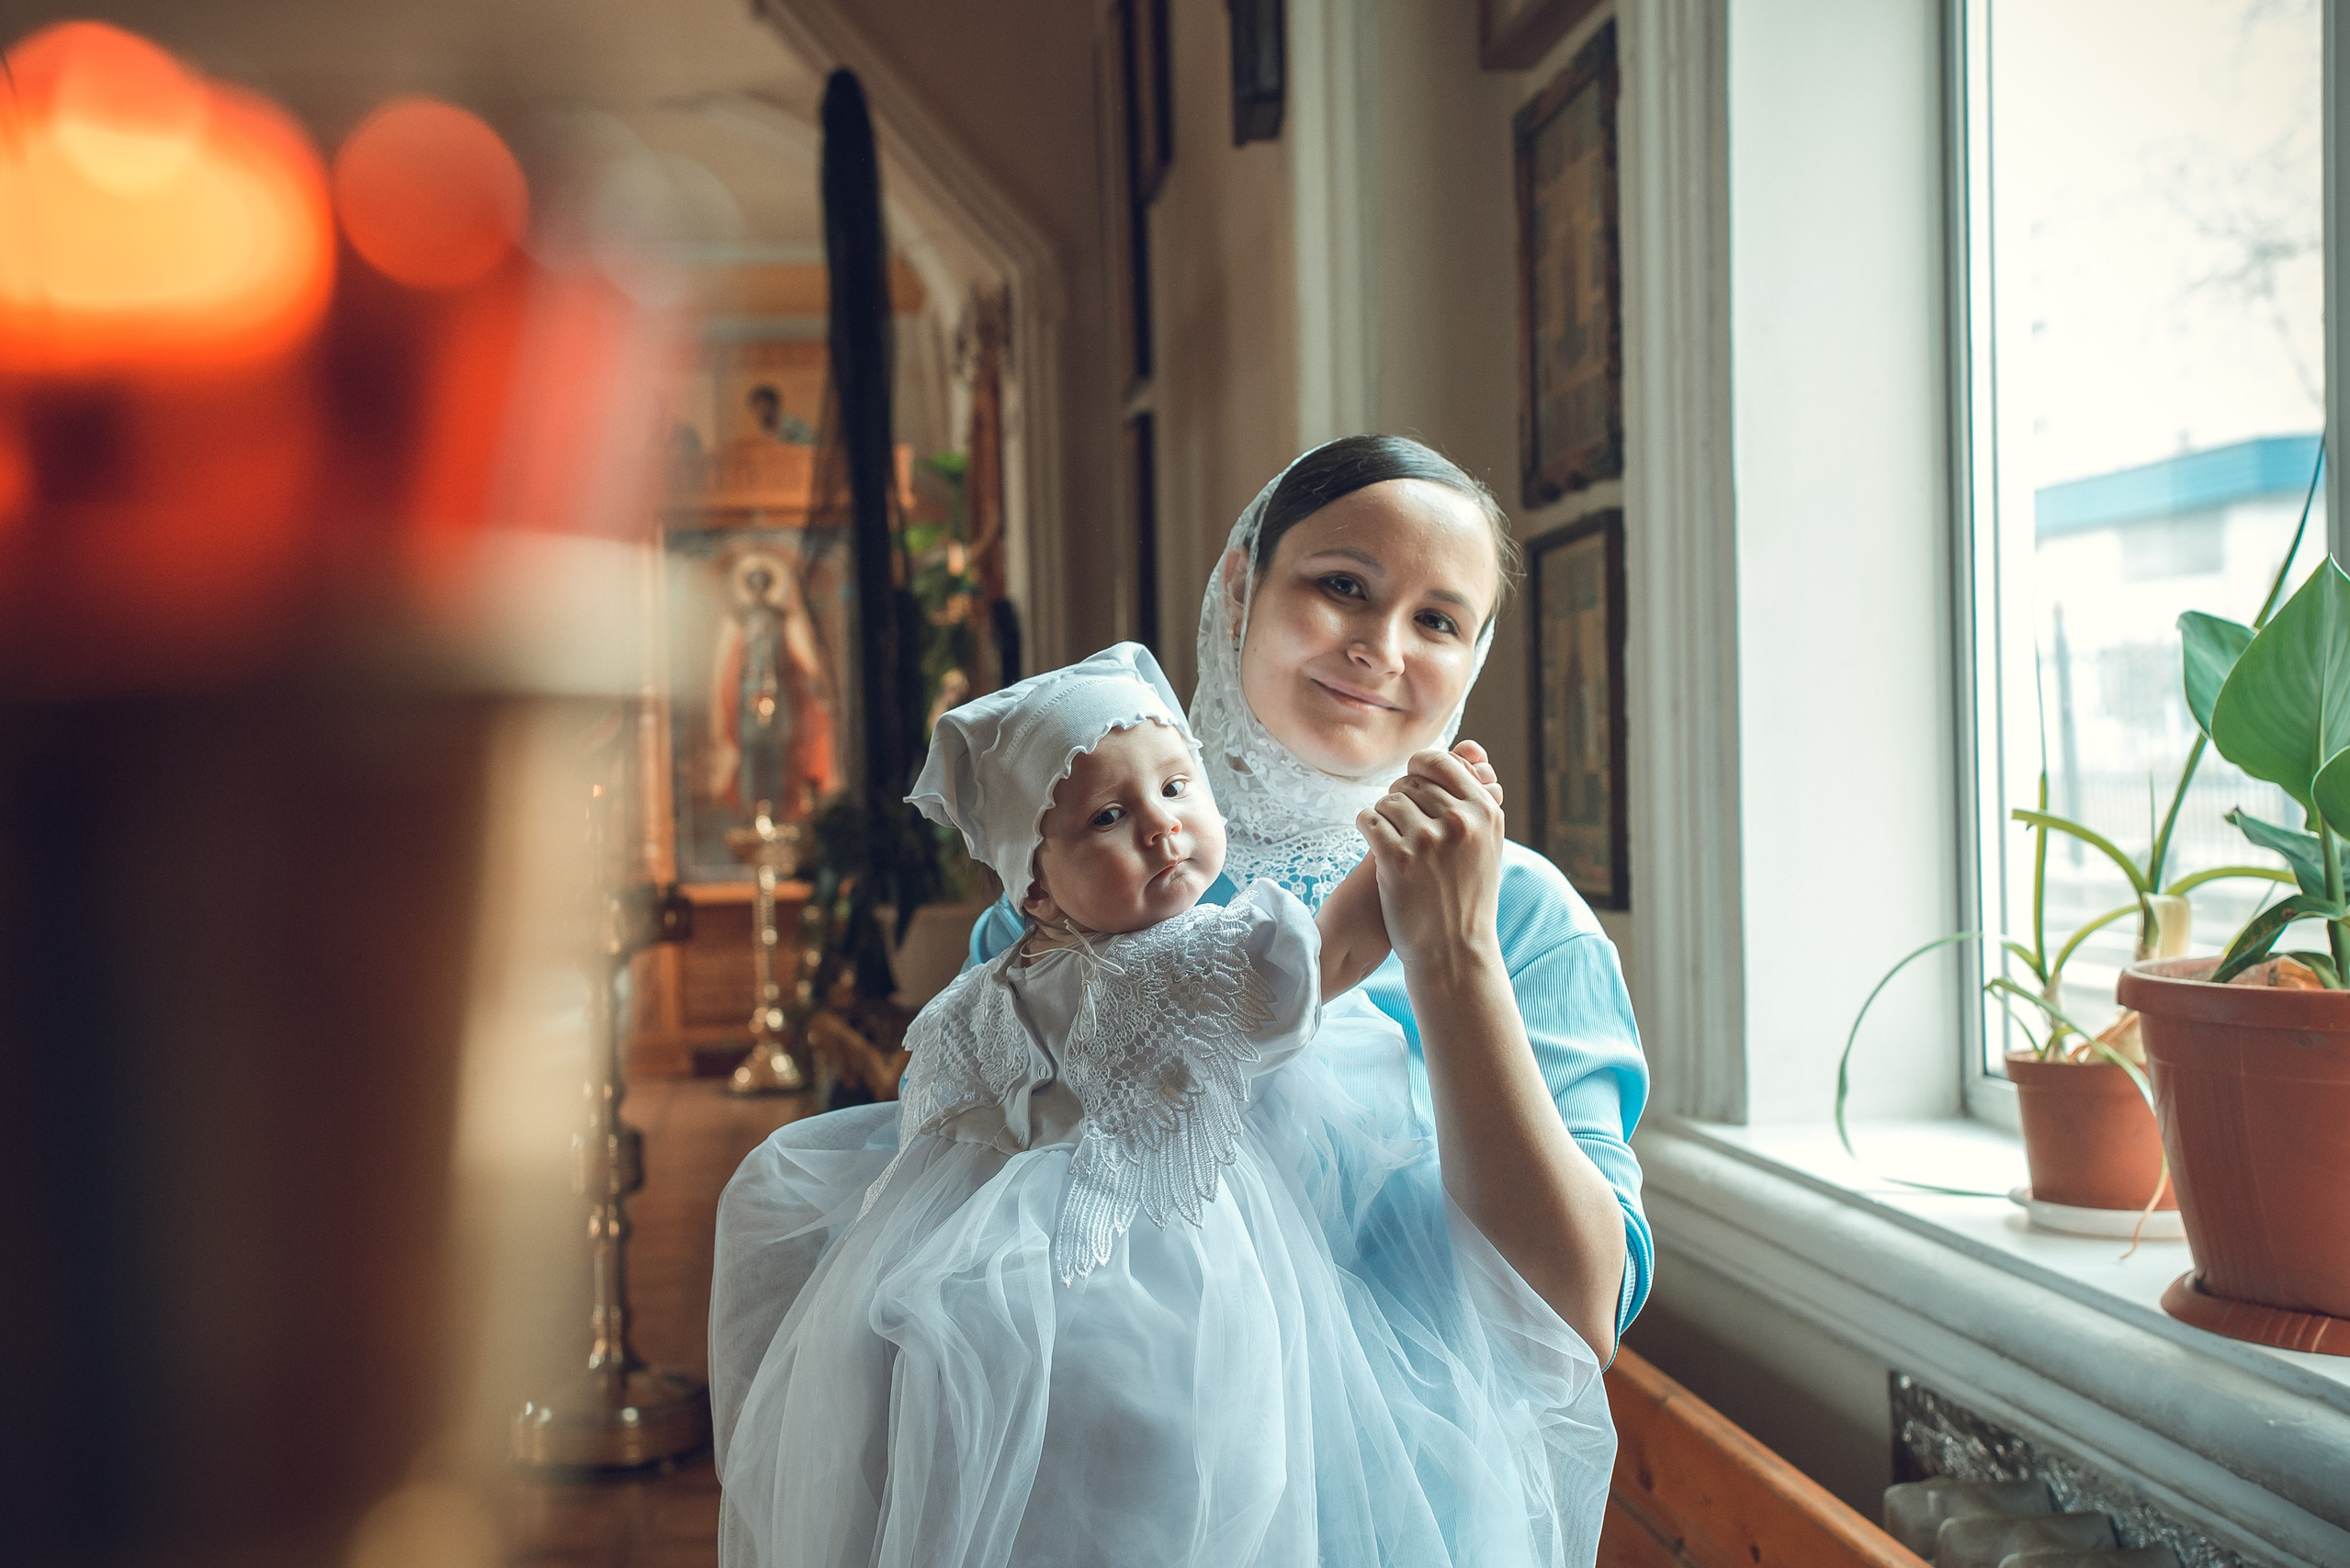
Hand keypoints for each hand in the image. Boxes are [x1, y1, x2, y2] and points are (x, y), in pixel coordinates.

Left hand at [1355, 743, 1505, 975]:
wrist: (1454, 951)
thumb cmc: (1467, 894)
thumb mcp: (1486, 843)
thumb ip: (1476, 796)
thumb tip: (1470, 748)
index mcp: (1486, 812)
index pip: (1441, 763)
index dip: (1419, 767)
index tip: (1411, 783)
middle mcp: (1461, 821)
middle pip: (1411, 782)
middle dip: (1400, 797)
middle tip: (1400, 823)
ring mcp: (1429, 840)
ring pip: (1388, 800)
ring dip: (1383, 816)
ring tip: (1390, 839)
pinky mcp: (1397, 859)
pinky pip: (1368, 819)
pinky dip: (1366, 828)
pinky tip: (1373, 843)